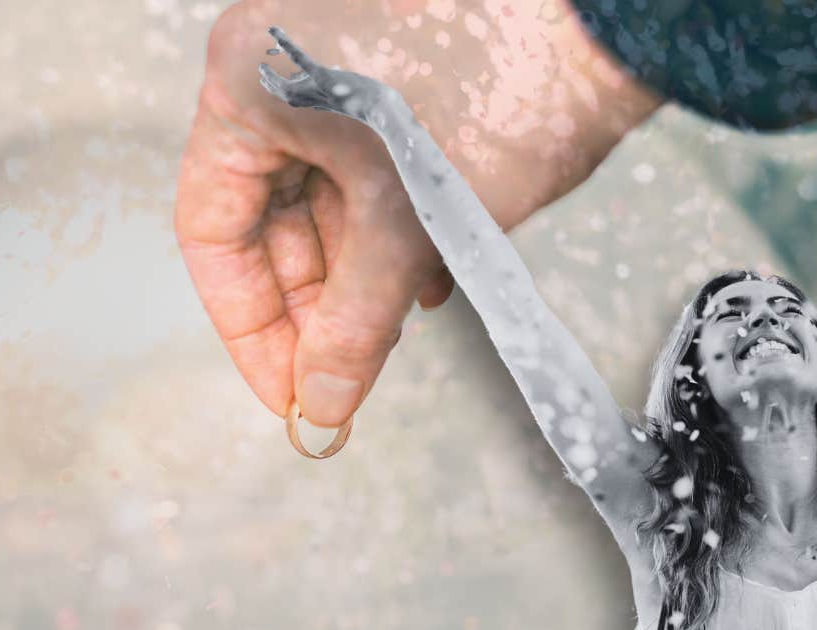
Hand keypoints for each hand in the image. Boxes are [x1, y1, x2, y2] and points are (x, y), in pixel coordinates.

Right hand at [176, 1, 660, 427]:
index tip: (286, 391)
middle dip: (314, 307)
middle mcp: (279, 66)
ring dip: (359, 278)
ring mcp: (337, 69)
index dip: (249, 327)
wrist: (606, 25)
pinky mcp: (391, 81)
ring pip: (323, 203)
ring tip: (397, 330)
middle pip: (268, 220)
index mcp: (247, 81)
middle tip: (344, 380)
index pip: (211, 231)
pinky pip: (367, 174)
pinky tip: (429, 280)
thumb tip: (319, 404)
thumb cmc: (499, 90)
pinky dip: (391, 234)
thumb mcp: (407, 226)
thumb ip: (353, 324)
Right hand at [258, 27, 390, 125]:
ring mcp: (317, 87)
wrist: (377, 106)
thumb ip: (340, 84)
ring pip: (286, 85)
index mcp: (322, 101)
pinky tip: (275, 33)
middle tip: (262, 71)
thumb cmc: (369, 99)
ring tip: (262, 68)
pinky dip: (286, 44)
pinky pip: (300, 59)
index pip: (296, 98)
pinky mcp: (321, 75)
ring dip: (272, 76)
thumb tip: (337, 72)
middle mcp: (316, 99)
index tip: (273, 82)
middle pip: (286, 95)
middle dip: (272, 85)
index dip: (282, 90)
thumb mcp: (352, 90)